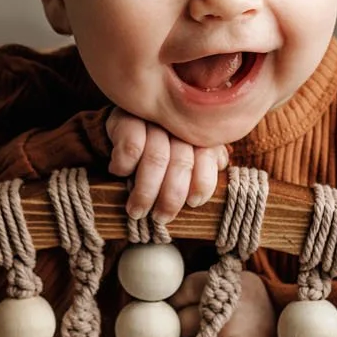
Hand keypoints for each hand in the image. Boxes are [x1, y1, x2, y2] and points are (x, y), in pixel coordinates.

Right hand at [105, 108, 228, 225]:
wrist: (128, 123)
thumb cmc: (163, 146)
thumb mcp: (188, 153)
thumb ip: (205, 162)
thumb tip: (215, 174)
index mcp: (198, 131)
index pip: (208, 157)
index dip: (203, 183)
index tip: (193, 203)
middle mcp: (177, 122)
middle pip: (181, 162)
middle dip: (171, 197)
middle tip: (160, 218)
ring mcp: (152, 118)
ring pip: (156, 158)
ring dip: (146, 191)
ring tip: (137, 211)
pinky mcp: (127, 118)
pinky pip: (131, 147)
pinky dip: (126, 166)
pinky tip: (120, 174)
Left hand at [170, 268, 281, 336]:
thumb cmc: (264, 318)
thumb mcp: (246, 289)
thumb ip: (215, 289)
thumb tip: (174, 299)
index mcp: (234, 285)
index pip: (187, 288)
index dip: (179, 301)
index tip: (178, 308)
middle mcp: (229, 308)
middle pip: (182, 318)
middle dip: (187, 327)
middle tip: (205, 330)